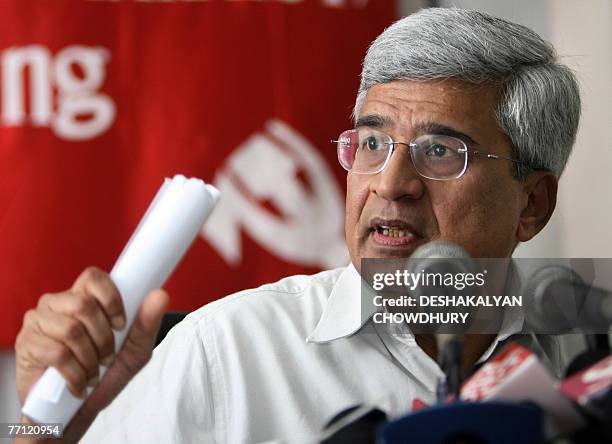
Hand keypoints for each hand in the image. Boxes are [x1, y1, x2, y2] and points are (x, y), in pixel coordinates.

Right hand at [15, 266, 168, 434]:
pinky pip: (56, 353)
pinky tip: (78, 383)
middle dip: (103, 338)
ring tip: (93, 372)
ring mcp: (38, 321)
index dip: (110, 299)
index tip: (121, 324)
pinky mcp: (27, 344)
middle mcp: (57, 303)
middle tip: (107, 358)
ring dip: (90, 359)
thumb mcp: (134, 351)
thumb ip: (147, 323)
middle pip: (84, 305)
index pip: (93, 277)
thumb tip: (160, 295)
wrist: (76, 410)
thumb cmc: (106, 375)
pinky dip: (75, 374)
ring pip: (71, 329)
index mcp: (83, 296)